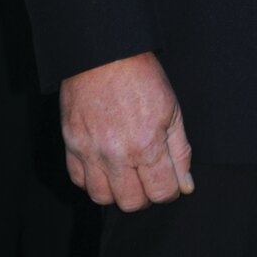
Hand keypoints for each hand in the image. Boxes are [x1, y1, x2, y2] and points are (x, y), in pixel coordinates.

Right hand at [60, 51, 193, 211]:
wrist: (105, 54)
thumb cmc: (142, 77)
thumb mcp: (172, 110)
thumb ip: (180, 152)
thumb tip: (186, 185)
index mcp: (147, 145)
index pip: (162, 193)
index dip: (170, 190)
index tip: (169, 181)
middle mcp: (117, 154)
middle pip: (132, 203)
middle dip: (145, 194)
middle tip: (148, 176)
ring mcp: (91, 152)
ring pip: (102, 198)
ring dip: (117, 191)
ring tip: (125, 172)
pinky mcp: (71, 145)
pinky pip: (79, 181)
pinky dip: (92, 179)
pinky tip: (104, 165)